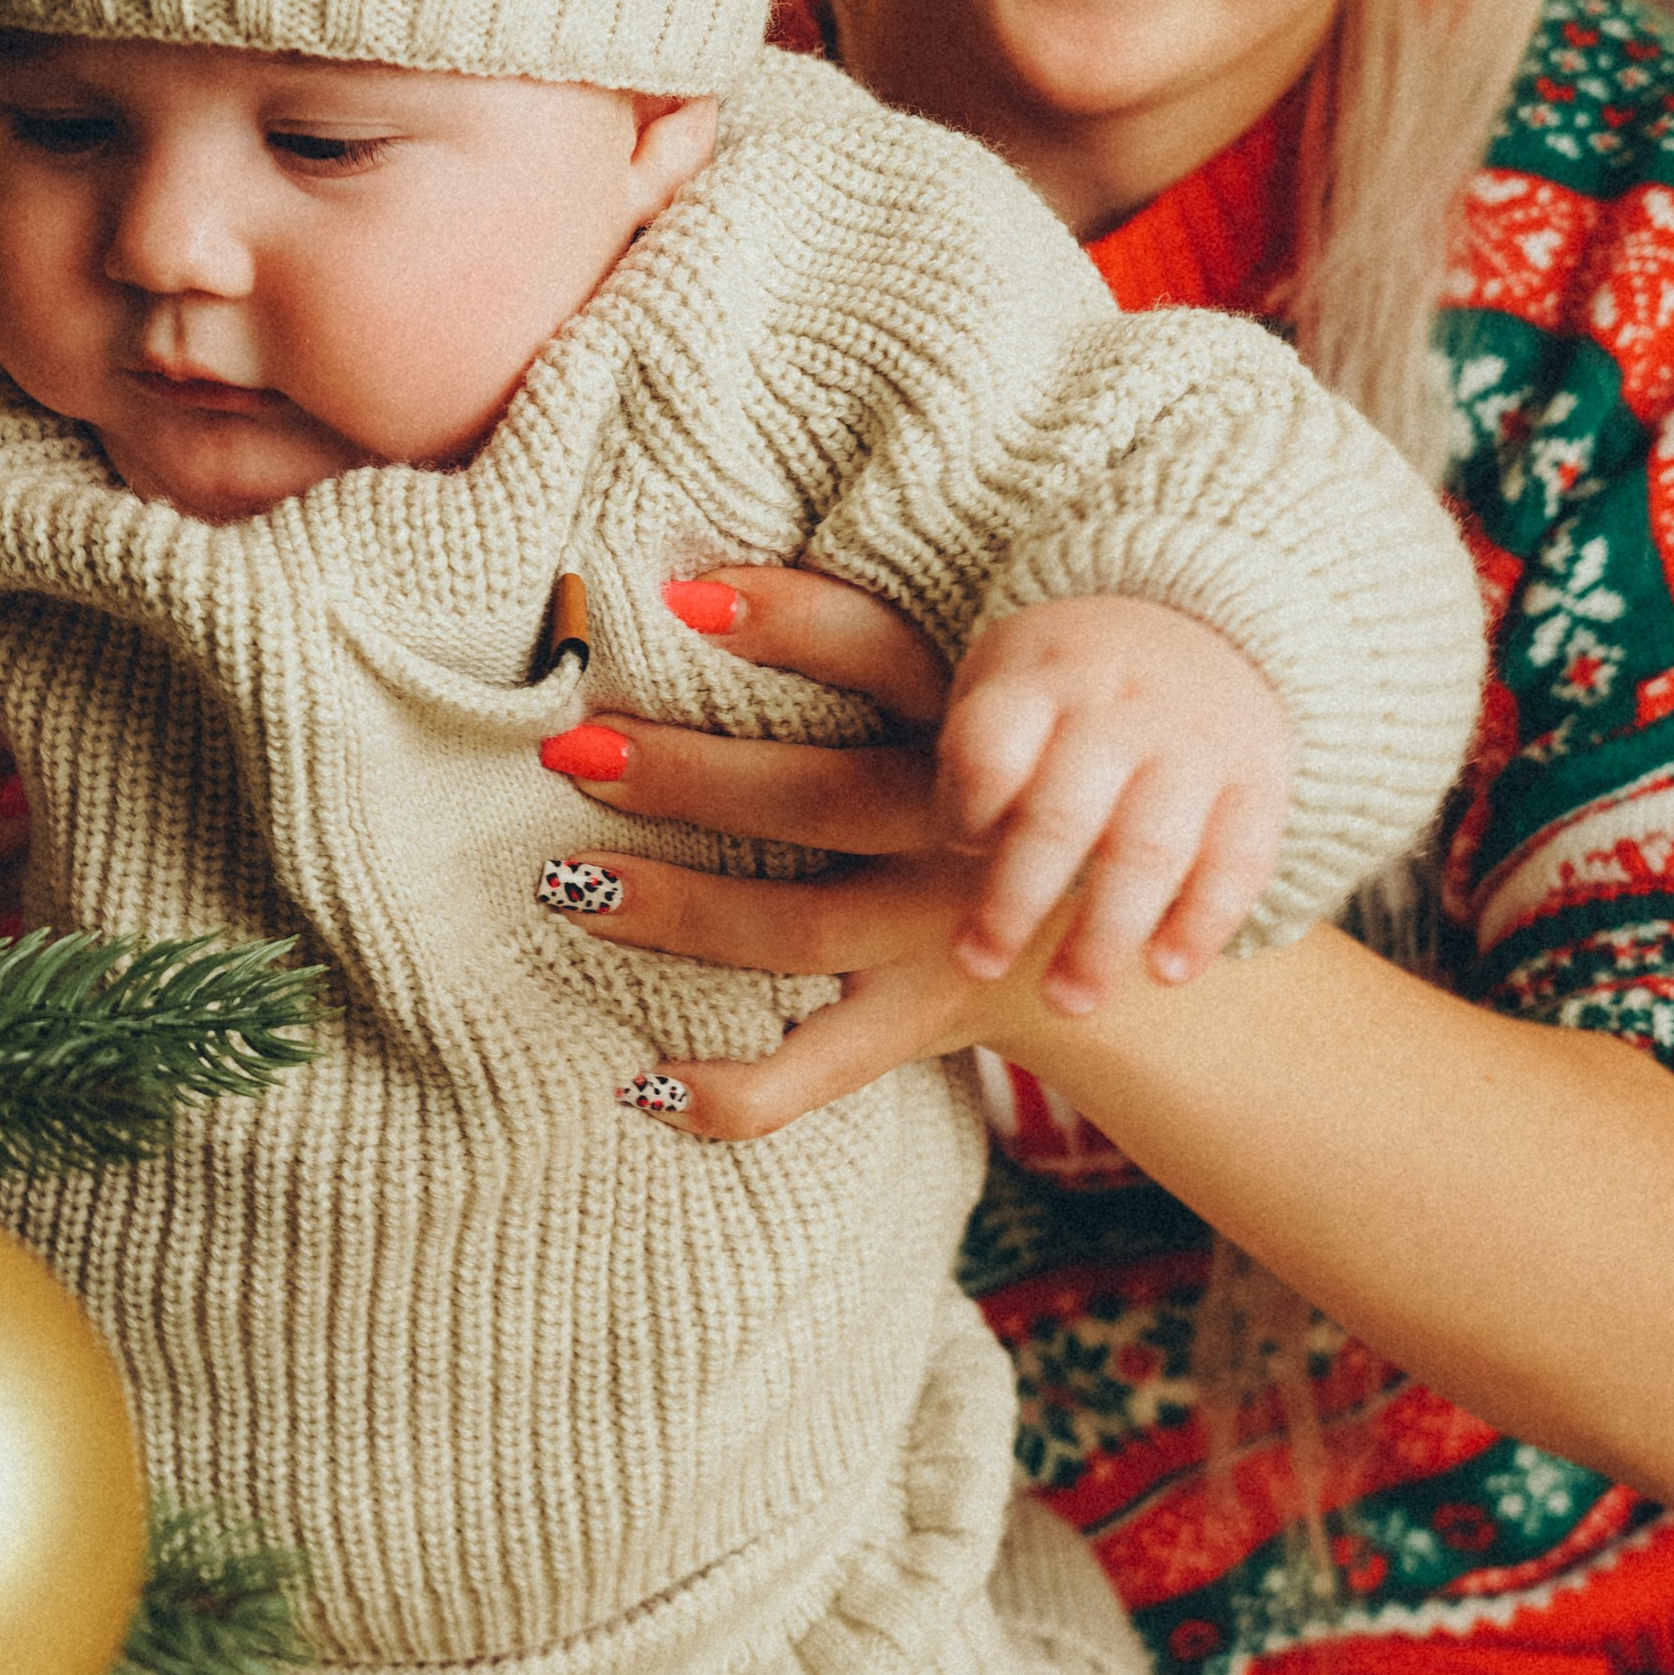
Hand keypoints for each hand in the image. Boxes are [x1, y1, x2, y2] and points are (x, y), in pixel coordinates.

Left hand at [532, 567, 1285, 1139]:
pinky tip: (640, 1083)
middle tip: (576, 752)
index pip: (877, 652)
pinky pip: (816, 1071)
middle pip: (818, 796)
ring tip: (568, 885)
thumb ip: (848, 655)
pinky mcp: (914, 1024)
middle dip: (692, 776)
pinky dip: (731, 1092)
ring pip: (799, 928)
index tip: (676, 592)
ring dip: (679, 911)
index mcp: (959, 726)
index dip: (787, 619)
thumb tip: (676, 582)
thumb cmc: (980, 789)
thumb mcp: (951, 702)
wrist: (1105, 930)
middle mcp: (953, 829)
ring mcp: (936, 936)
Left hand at [937, 595, 1292, 998]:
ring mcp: (1196, 743)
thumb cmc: (1070, 682)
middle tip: (980, 965)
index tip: (962, 845)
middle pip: (1063, 811)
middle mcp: (1120, 707)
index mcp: (1041, 676)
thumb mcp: (1006, 677)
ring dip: (1106, 935)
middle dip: (1016, 899)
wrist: (1209, 621)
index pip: (992, 745)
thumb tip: (961, 853)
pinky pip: (1240, 858)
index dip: (968, 806)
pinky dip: (1206, 921)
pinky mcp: (1261, 780)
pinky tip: (1169, 973)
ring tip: (1070, 1002)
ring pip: (1149, 849)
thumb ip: (975, 758)